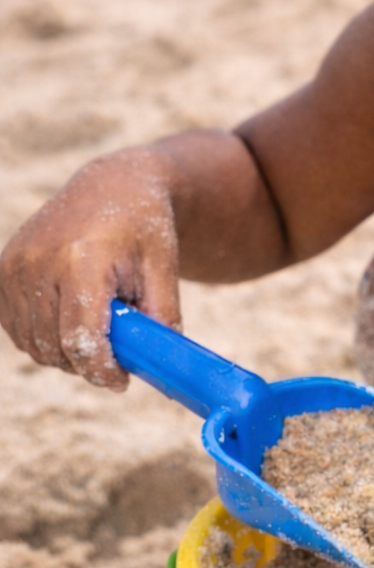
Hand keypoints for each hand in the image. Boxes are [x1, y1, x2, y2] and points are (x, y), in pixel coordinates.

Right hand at [0, 149, 180, 388]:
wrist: (110, 187)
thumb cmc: (143, 229)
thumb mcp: (164, 270)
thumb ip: (160, 320)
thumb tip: (160, 369)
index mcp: (82, 258)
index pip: (79, 338)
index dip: (101, 370)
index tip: (121, 381)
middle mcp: (39, 262)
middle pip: (55, 348)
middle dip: (87, 362)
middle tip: (117, 349)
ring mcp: (14, 266)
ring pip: (33, 344)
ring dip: (65, 350)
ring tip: (97, 319)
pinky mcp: (1, 271)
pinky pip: (17, 329)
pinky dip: (43, 335)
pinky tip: (70, 313)